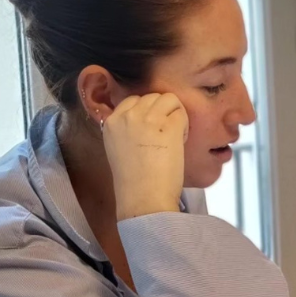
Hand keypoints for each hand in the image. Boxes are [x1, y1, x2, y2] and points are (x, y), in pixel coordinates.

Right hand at [102, 93, 188, 219]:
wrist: (143, 199)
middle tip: (164, 137)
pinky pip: (181, 113)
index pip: (133, 100)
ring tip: (173, 138)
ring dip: (175, 115)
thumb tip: (147, 121)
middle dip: (162, 113)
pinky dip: (184, 126)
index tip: (151, 133)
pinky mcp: (167, 126)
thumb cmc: (135, 183)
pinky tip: (180, 144)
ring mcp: (147, 119)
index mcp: (111, 123)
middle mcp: (127, 116)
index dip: (148, 113)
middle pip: (152, 97)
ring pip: (169, 99)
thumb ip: (127, 131)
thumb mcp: (119, 150)